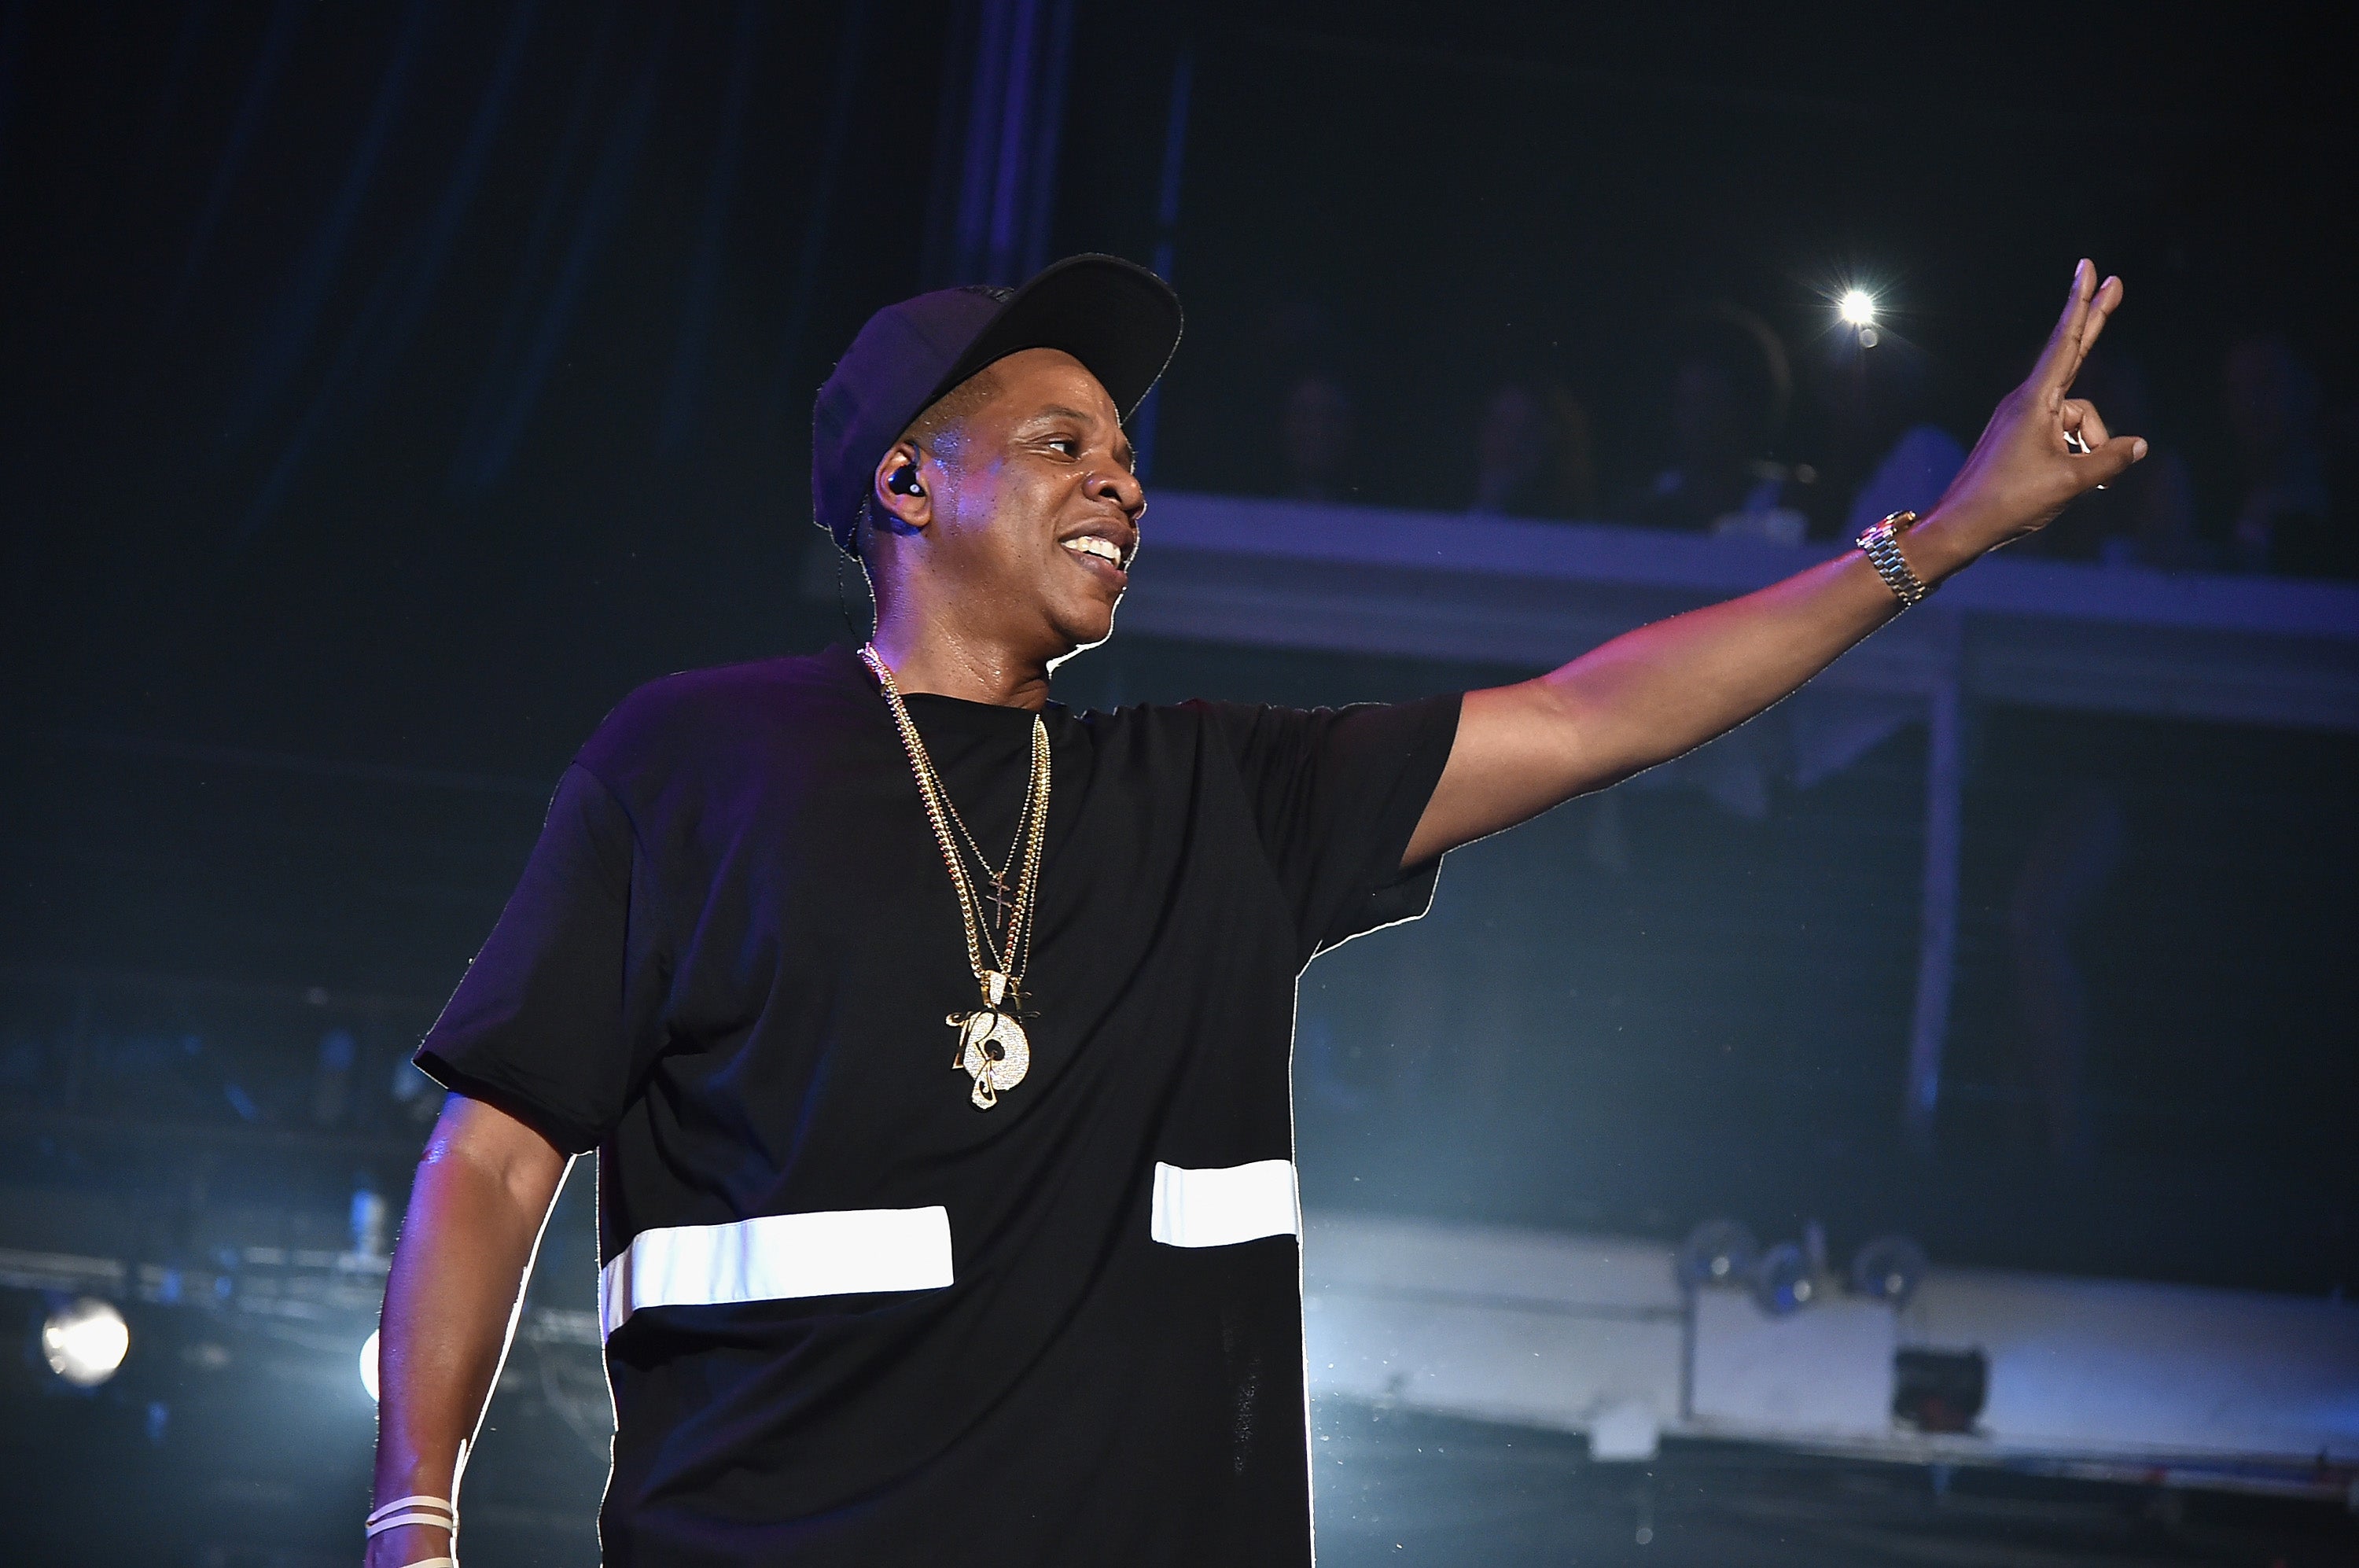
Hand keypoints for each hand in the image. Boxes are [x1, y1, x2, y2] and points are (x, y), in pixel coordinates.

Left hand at [1932, 259, 2147, 550]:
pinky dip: (2079, 455)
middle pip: (2073, 355)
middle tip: (2115, 282)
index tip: (2087, 269)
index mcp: (2035, 401)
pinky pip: (2064, 436)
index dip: (2082, 305)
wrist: (1962, 527)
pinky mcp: (2022, 437)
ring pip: (2079, 419)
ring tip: (2085, 482)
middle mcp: (2028, 401)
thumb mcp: (2070, 482)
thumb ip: (2109, 460)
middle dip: (2095, 322)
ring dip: (2092, 447)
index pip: (2066, 342)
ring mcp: (2024, 419)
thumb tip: (2139, 446)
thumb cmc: (2010, 502)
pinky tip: (2078, 483)